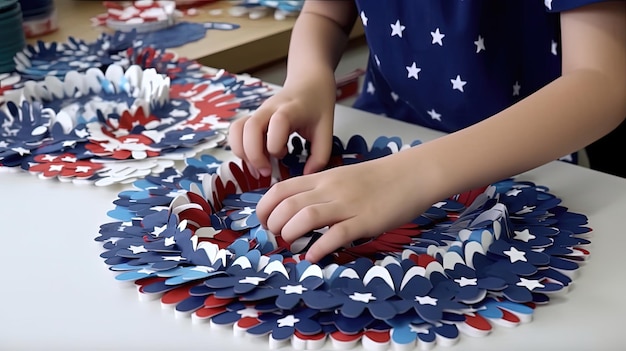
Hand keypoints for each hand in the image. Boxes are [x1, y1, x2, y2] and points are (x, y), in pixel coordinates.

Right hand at [228, 77, 336, 177]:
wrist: (308, 81)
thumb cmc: (317, 103)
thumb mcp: (326, 130)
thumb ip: (320, 155)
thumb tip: (306, 175)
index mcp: (291, 109)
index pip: (277, 123)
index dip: (276, 144)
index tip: (284, 155)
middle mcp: (270, 109)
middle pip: (249, 127)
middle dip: (253, 155)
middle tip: (266, 171)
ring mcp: (259, 112)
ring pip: (237, 129)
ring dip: (242, 152)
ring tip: (257, 166)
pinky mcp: (253, 118)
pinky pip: (237, 131)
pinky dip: (240, 147)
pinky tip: (256, 157)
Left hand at [256, 151, 436, 262]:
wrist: (412, 174)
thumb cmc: (377, 179)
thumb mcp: (342, 177)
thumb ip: (320, 191)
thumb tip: (295, 211)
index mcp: (322, 178)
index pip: (281, 190)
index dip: (264, 208)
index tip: (264, 223)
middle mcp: (330, 189)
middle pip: (288, 205)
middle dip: (274, 225)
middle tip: (277, 237)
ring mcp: (348, 204)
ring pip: (306, 217)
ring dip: (291, 234)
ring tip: (292, 245)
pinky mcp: (366, 221)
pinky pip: (335, 235)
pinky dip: (319, 248)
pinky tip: (313, 256)